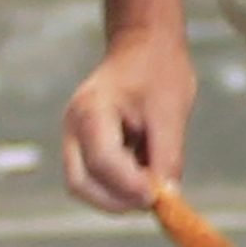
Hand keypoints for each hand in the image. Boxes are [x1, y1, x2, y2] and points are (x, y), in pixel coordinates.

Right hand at [61, 30, 197, 213]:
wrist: (144, 44)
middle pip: (81, 183)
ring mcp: (74, 136)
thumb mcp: (171, 112)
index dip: (130, 186)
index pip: (102, 161)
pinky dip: (118, 185)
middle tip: (153, 201)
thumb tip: (167, 197)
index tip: (159, 196)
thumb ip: (167, 156)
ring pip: (85, 185)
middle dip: (117, 201)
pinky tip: (144, 172)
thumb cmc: (157, 70)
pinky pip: (94, 177)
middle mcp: (74, 126)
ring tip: (152, 182)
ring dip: (118, 195)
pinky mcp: (83, 144)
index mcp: (92, 110)